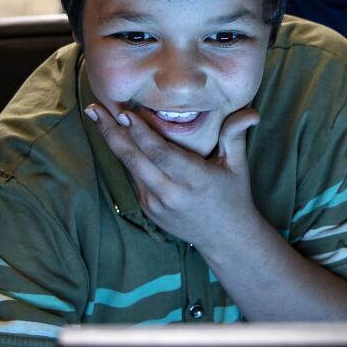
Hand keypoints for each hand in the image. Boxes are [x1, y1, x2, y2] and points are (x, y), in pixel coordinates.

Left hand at [85, 104, 261, 249]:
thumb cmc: (233, 195)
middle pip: (134, 159)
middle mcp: (171, 193)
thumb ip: (236, 136)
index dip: (139, 133)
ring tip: (96, 116)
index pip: (160, 153)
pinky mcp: (148, 208)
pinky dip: (124, 156)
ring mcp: (156, 204)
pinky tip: (113, 135)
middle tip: (94, 109)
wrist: (225, 238)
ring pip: (129, 167)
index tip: (122, 112)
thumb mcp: (238, 166)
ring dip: (112, 141)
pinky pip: (133, 177)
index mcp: (194, 179)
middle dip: (112, 132)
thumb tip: (251, 112)